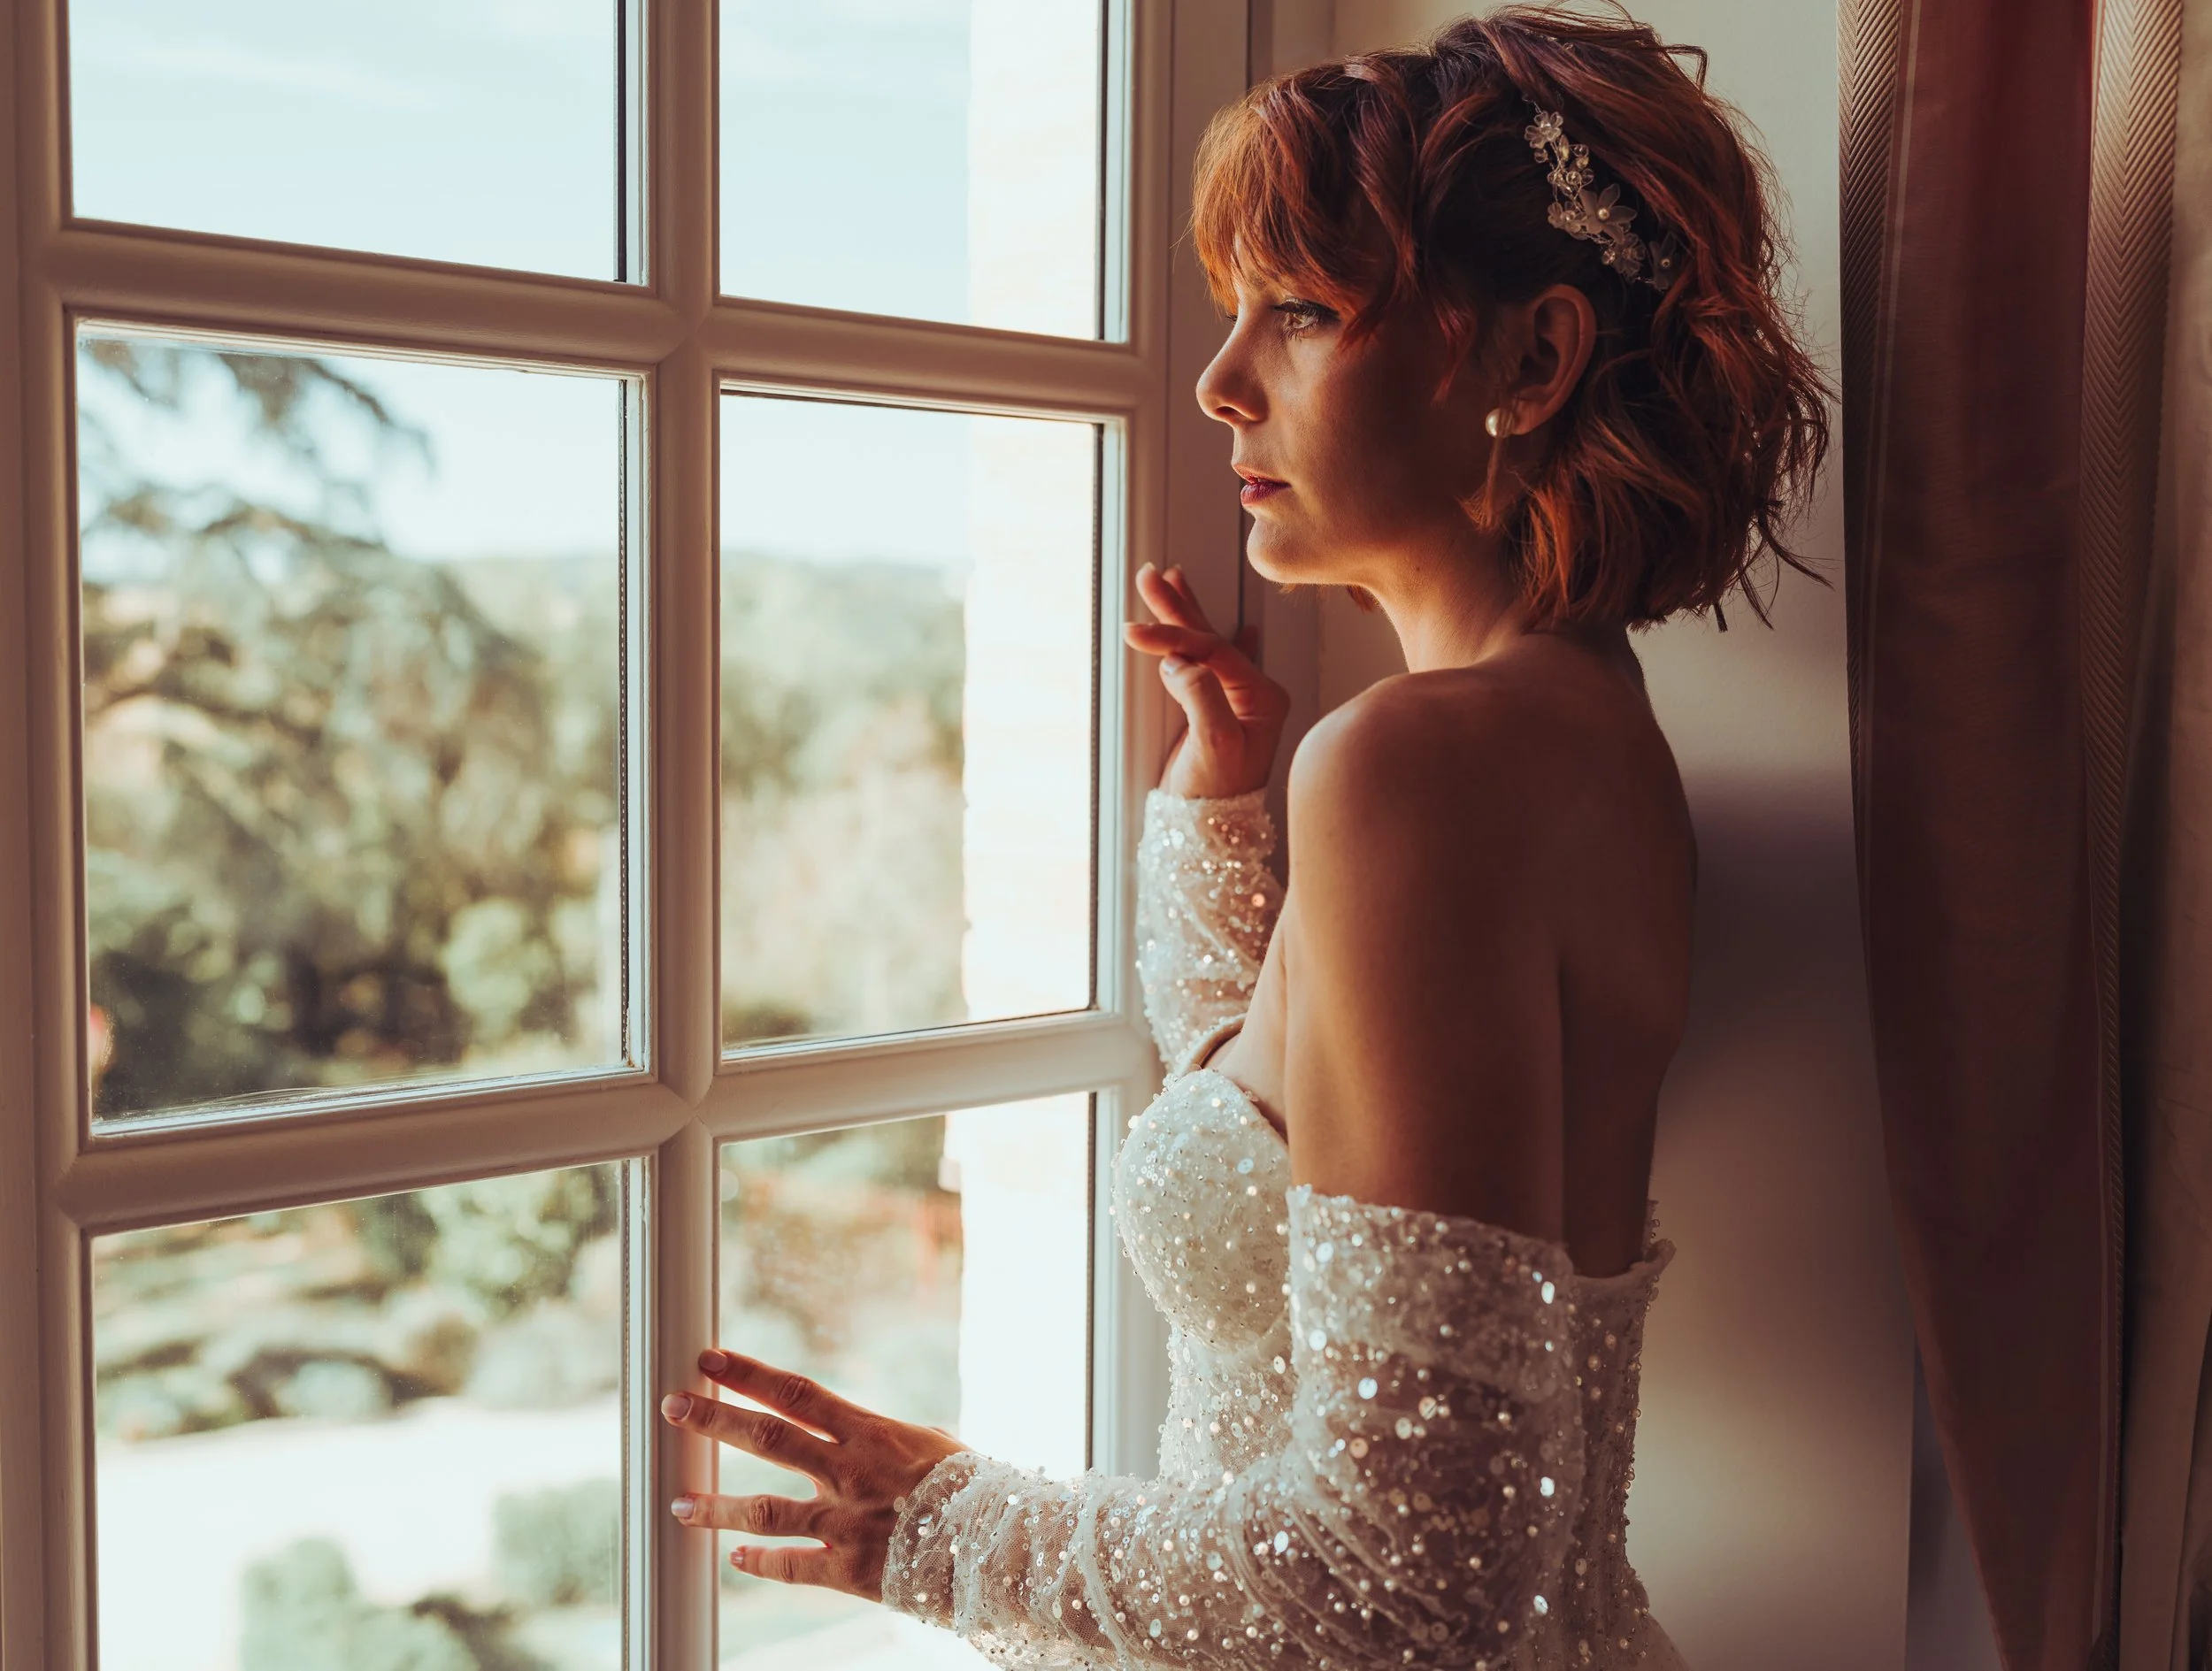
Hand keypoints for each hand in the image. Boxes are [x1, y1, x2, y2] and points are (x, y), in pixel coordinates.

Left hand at [661, 1348, 966, 1597]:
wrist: (999, 1546)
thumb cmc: (970, 1489)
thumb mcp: (926, 1445)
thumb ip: (877, 1440)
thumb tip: (847, 1430)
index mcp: (870, 1433)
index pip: (797, 1393)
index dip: (749, 1375)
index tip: (710, 1360)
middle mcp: (850, 1472)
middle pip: (768, 1438)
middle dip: (715, 1420)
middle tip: (674, 1406)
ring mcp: (846, 1521)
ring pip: (764, 1509)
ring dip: (716, 1508)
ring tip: (679, 1505)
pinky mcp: (849, 1569)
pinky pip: (791, 1566)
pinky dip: (759, 1561)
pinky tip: (735, 1558)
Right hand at [1122, 562, 1289, 798]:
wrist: (1206, 830)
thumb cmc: (1216, 795)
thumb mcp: (1214, 745)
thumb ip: (1201, 697)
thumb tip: (1179, 662)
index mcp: (1262, 698)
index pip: (1216, 652)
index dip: (1175, 638)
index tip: (1136, 633)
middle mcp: (1252, 694)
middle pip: (1211, 638)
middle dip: (1178, 609)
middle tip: (1150, 577)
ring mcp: (1234, 700)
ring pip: (1205, 645)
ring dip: (1183, 614)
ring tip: (1167, 580)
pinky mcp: (1214, 709)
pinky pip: (1206, 663)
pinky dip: (1198, 640)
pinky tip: (1232, 621)